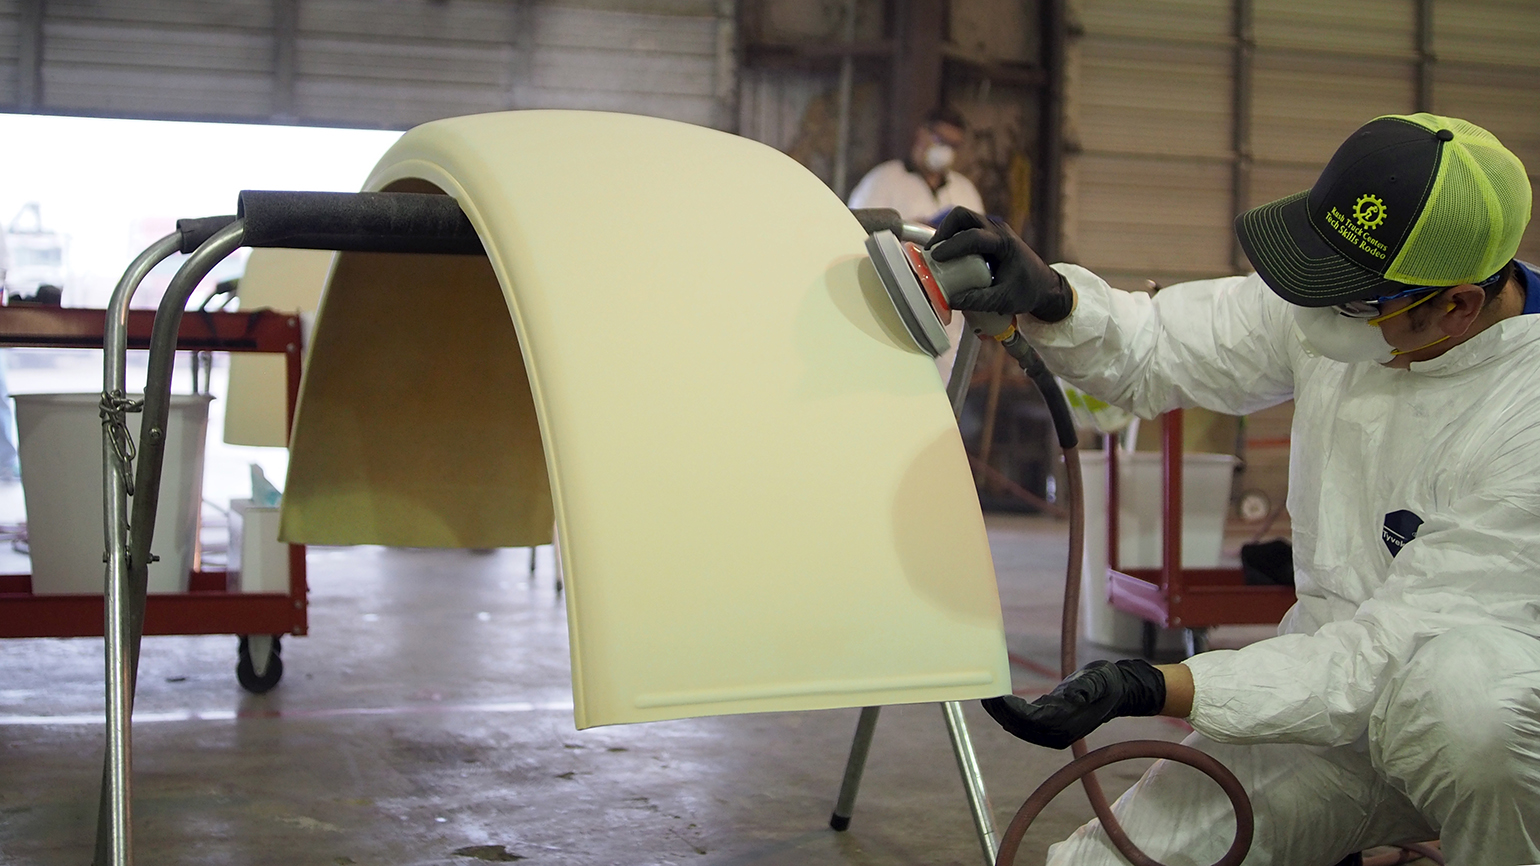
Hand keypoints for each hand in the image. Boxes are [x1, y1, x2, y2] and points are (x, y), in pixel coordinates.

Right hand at [927, 208, 1072, 321]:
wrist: (1044, 286)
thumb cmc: (1028, 290)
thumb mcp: (1003, 300)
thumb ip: (977, 301)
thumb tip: (950, 300)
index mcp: (1004, 243)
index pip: (973, 236)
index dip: (951, 246)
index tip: (936, 257)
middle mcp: (997, 230)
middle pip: (962, 216)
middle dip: (943, 230)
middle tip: (933, 251)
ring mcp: (993, 230)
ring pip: (962, 219)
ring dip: (946, 233)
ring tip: (937, 254)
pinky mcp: (988, 235)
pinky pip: (965, 229)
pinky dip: (952, 238)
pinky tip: (947, 256)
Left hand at [981, 659, 1165, 749]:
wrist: (1120, 691)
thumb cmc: (1108, 683)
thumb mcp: (1100, 681)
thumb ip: (1086, 688)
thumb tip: (1073, 696)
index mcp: (1066, 723)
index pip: (1031, 720)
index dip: (1010, 710)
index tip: (995, 697)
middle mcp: (1058, 732)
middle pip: (1021, 726)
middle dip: (1000, 712)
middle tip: (984, 696)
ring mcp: (1054, 730)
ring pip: (1020, 727)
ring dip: (1002, 714)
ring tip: (987, 698)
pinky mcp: (1051, 722)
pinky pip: (1025, 722)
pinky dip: (1010, 713)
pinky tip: (999, 701)